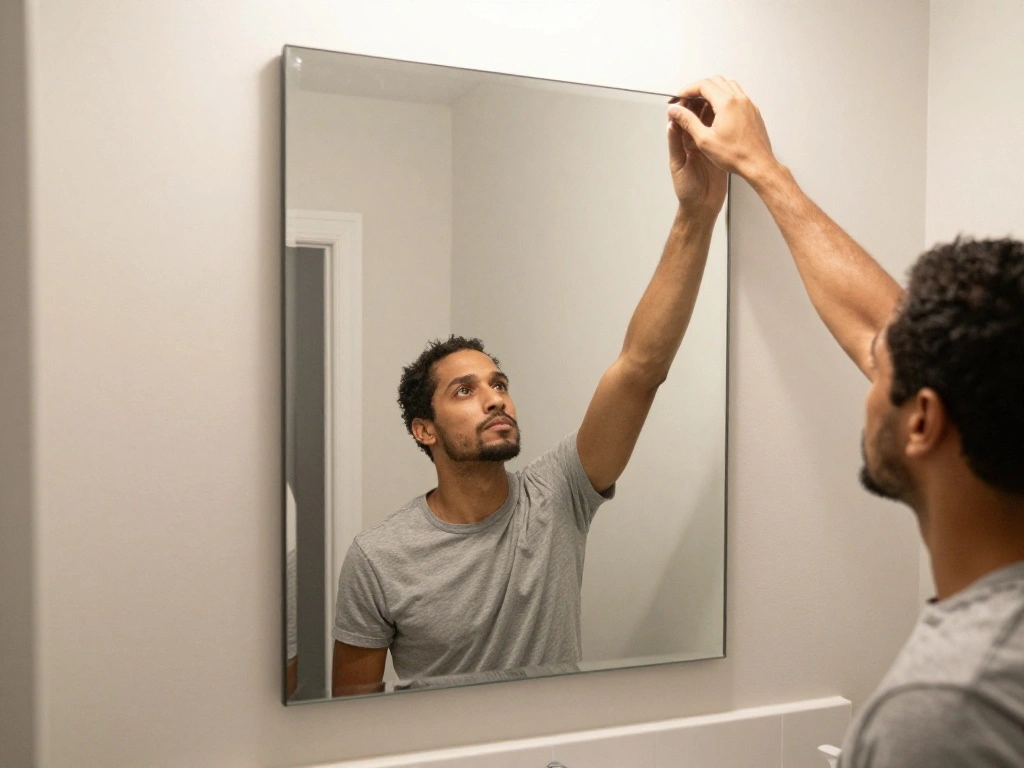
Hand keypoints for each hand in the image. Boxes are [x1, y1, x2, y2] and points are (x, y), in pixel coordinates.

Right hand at [667, 76, 776, 183]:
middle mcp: (739, 99)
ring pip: (728, 85)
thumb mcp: (704, 140)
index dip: (688, 90)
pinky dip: (725, 97)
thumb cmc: (736, 156)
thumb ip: (688, 121)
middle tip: (688, 100)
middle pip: (715, 81)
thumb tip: (676, 111)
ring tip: (702, 105)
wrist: (758, 165)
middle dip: (699, 88)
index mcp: (726, 103)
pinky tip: (718, 112)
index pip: (703, 85)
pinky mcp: (752, 111)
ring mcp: (748, 104)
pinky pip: (737, 95)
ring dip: (713, 90)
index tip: (680, 97)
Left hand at [667, 96, 727, 218]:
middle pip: (696, 118)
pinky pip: (720, 133)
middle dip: (699, 104)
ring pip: (709, 123)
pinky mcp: (719, 151)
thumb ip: (675, 145)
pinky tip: (728, 113)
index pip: (681, 121)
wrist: (703, 207)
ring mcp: (707, 146)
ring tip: (717, 97)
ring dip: (712, 110)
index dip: (683, 108)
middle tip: (705, 91)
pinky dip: (722, 123)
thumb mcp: (679, 166)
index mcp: (682, 145)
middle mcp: (694, 143)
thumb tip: (670, 124)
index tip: (686, 95)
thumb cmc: (687, 191)